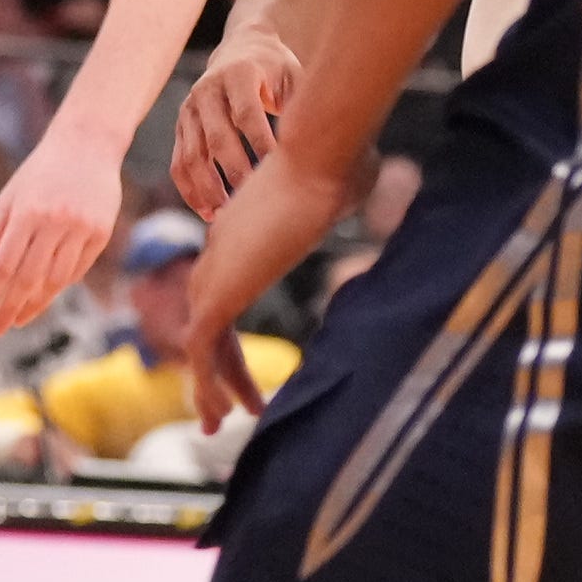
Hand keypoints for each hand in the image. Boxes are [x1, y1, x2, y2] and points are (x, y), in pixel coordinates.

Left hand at [0, 133, 122, 335]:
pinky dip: (56, 287)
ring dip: (33, 306)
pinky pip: (76, 271)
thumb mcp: (8, 198)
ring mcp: (81, 229)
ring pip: (54, 281)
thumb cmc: (40, 172)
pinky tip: (42, 297)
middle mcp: (55, 222)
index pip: (2, 267)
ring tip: (16, 320)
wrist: (87, 144)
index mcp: (26, 211)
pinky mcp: (101, 234)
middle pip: (27, 279)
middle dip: (8, 309)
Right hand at [170, 25, 299, 219]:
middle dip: (237, 173)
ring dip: (210, 189)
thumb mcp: (294, 75)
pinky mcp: (181, 127)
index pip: (247, 113)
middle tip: (257, 202)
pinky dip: (191, 190)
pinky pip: (179, 164)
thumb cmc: (277, 70)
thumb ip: (304, 104)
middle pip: (218, 138)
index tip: (280, 172)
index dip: (262, 144)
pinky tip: (209, 212)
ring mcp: (189, 109)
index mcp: (238, 74)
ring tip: (228, 215)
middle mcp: (207, 90)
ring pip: (192, 156)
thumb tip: (324, 143)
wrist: (241, 50)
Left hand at [186, 142, 351, 429]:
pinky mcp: (216, 293)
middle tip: (231, 407)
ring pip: (200, 341)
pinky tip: (224, 413)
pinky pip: (201, 350)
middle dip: (219, 366)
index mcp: (243, 230)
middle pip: (209, 319)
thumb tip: (380, 173)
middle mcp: (220, 251)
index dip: (234, 328)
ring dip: (210, 385)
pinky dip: (207, 382)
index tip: (247, 358)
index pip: (226, 288)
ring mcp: (214, 272)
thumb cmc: (340, 163)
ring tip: (220, 424)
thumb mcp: (346, 185)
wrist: (317, 158)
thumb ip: (349, 193)